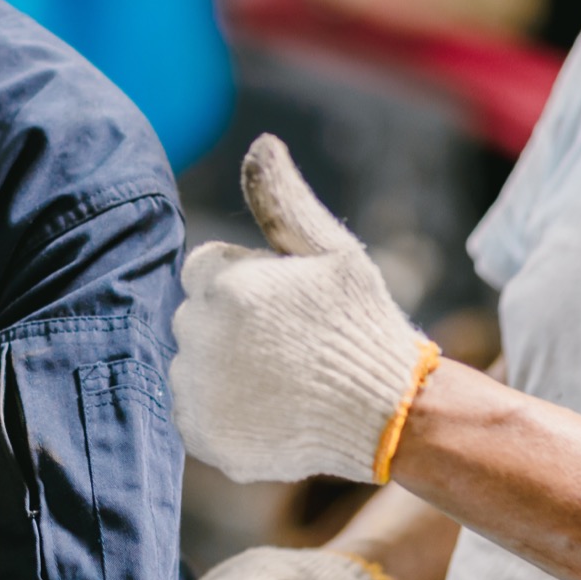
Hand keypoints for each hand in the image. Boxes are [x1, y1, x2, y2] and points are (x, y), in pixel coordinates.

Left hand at [170, 136, 440, 483]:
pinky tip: (269, 411)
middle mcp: (202, 336)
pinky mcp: (202, 435)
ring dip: (222, 369)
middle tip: (288, 346)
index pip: (204, 269)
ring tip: (281, 380)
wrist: (389, 414)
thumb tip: (260, 144)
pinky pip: (193, 413)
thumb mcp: (333, 251)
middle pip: (195, 317)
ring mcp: (199, 390)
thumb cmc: (363, 324)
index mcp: (228, 285)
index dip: (246, 284)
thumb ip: (285, 200)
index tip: (285, 307)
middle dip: (230, 325)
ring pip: (191, 365)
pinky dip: (221, 413)